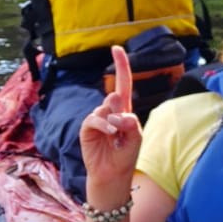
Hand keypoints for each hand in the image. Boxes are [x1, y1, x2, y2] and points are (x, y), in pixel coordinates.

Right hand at [79, 46, 141, 199]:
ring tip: (116, 138)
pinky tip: (110, 134)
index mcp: (123, 110)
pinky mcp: (87, 127)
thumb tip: (114, 108)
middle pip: (115, 94)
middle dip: (121, 110)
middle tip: (122, 131)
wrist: (113, 174)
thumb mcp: (135, 136)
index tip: (116, 47)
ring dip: (115, 122)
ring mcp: (97, 118)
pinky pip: (95, 118)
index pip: (122, 83)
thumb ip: (129, 120)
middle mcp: (109, 110)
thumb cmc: (126, 154)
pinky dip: (104, 125)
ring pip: (107, 107)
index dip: (120, 65)